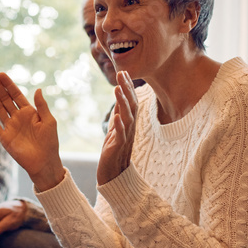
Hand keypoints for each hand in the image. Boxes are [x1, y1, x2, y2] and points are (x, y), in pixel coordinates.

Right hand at [0, 72, 64, 191]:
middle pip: (5, 98)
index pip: (16, 95)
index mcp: (29, 112)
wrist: (44, 162)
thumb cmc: (50, 142)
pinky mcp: (4, 137)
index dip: (8, 84)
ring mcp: (10, 126)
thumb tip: (38, 89)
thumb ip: (42, 106)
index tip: (1, 74)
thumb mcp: (49, 121)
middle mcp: (18, 117)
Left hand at [97, 71, 138, 185]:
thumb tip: (120, 97)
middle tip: (121, 73)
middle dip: (127, 89)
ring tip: (117, 89)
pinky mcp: (118, 148)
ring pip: (127, 118)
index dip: (128, 87)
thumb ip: (119, 114)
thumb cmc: (114, 152)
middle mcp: (130, 128)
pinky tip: (116, 116)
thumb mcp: (116, 129)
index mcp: (128, 123)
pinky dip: (119, 125)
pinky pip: (120, 136)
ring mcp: (125, 138)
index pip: (131, 101)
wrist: (114, 176)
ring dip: (123, 102)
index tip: (123, 71)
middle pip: (132, 106)